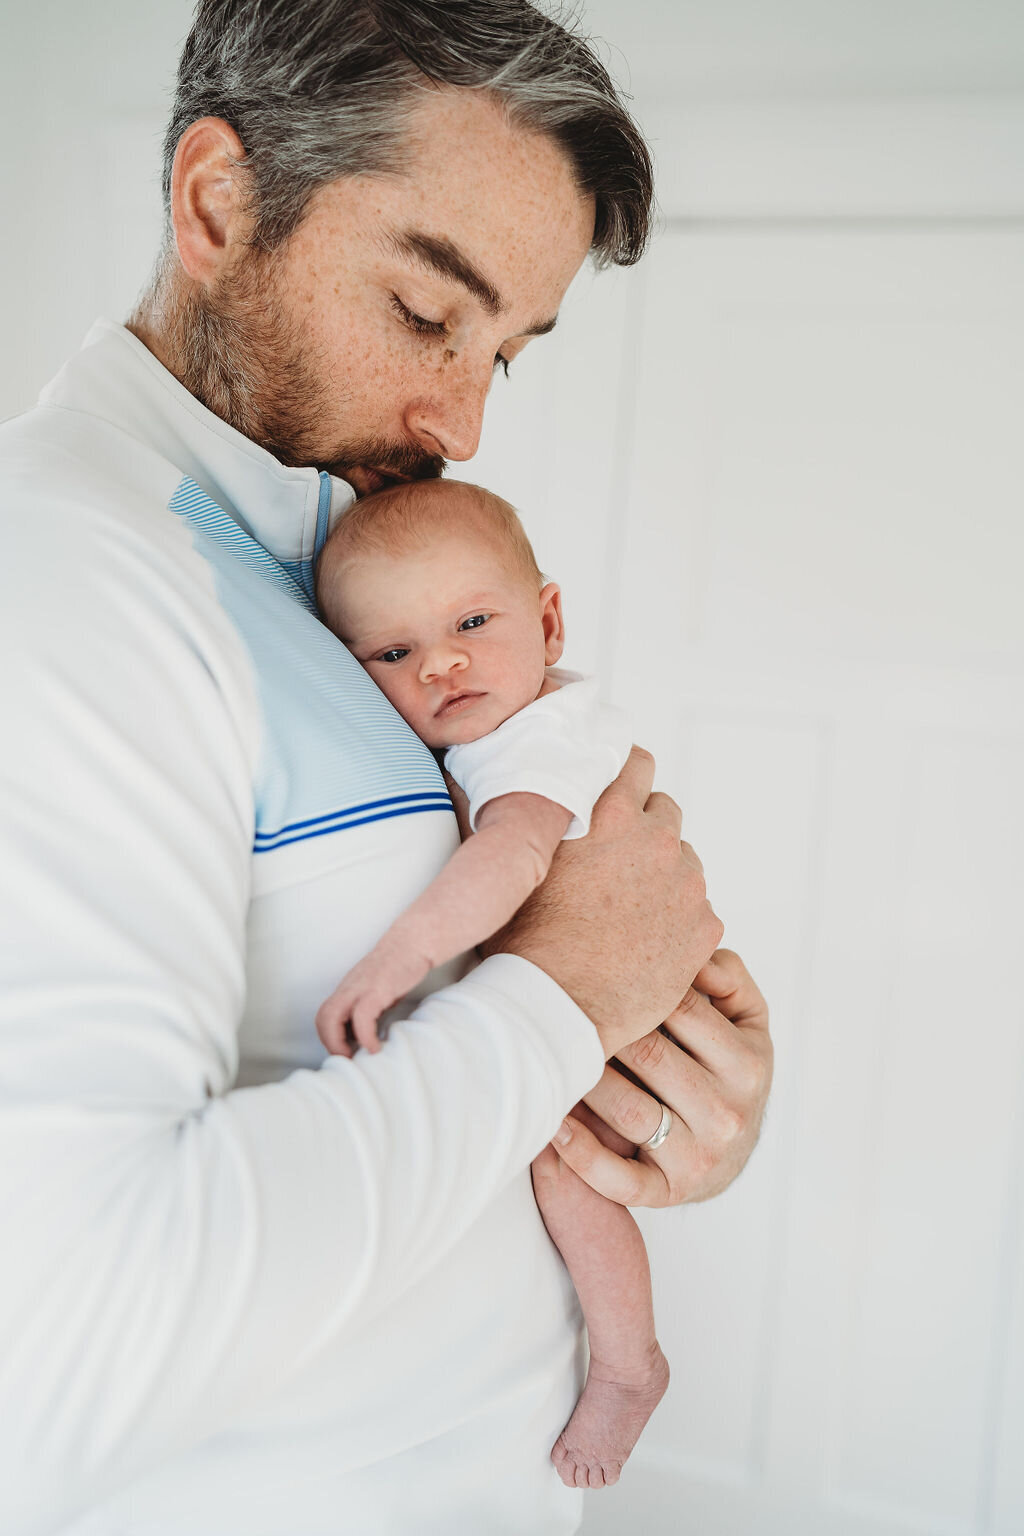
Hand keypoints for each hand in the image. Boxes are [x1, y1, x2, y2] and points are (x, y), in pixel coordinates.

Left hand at [316, 933, 431, 1056]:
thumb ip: (372, 1007)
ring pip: (332, 1016)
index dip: (330, 1037)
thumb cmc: (400, 966)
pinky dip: (365, 1037)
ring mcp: (361, 987)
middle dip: (330, 1043)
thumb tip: (369, 1033)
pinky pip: (362, 1017)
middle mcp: (350, 988)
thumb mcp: (380, 989)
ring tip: (355, 1055)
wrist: (414, 942)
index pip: (325, 1015)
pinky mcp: (377, 989)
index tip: (346, 1052)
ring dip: (338, 1043)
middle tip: (347, 1057)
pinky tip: (376, 1047)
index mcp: (349, 989)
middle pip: (323, 1017)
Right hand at [487, 747, 723, 1059]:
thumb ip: (510, 815)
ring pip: (684, 861)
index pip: (637, 762)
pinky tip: (644, 942)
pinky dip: (677, 920)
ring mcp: (686, 885)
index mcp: (609, 814)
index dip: (625, 780)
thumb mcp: (508, 864)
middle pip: (664, 810)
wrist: (555, 1009)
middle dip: (644, 830)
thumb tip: (480, 776)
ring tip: (626, 910)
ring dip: (662, 875)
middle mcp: (656, 840)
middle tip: (614, 863)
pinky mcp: (704, 928)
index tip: (615, 798)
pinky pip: (697, 910)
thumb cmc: (521, 940)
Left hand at [550, 949, 771, 1205]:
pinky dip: (582, 1157)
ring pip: (630, 1111)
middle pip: (649, 1055)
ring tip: (550, 1054)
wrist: (732, 1151)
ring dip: (585, 1081)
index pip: (683, 1010)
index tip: (595, 972)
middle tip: (559, 1004)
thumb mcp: (746, 1020)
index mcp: (749, 1062)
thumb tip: (696, 956)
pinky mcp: (669, 1192)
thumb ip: (728, 978)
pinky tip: (554, 1126)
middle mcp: (729, 1112)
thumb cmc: (727, 1069)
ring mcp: (700, 1157)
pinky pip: (621, 1180)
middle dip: (604, 1028)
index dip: (636, 987)